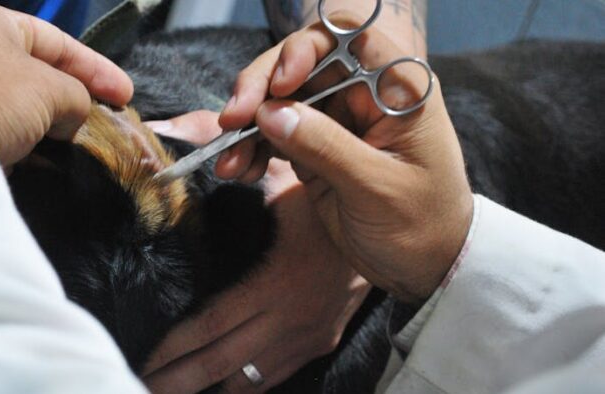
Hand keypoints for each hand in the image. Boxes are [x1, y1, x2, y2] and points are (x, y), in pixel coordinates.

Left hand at [0, 2, 132, 166]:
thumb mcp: (50, 90)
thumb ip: (75, 97)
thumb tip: (69, 118)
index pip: (57, 43)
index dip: (97, 69)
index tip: (125, 97)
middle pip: (35, 76)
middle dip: (70, 102)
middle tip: (98, 125)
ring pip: (13, 107)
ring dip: (44, 127)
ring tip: (70, 149)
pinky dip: (16, 145)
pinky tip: (34, 163)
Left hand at [144, 111, 370, 392]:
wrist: (397, 226)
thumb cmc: (332, 197)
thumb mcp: (285, 177)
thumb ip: (231, 162)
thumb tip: (165, 135)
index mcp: (277, 281)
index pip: (212, 324)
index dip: (173, 347)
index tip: (142, 358)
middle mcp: (290, 318)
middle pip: (220, 364)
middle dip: (176, 380)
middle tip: (137, 386)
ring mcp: (307, 337)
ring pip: (245, 381)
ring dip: (203, 390)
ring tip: (166, 393)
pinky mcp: (319, 343)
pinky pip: (272, 379)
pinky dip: (240, 388)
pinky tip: (215, 390)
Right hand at [216, 13, 472, 301]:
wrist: (424, 268)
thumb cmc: (420, 225)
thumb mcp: (377, 187)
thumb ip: (326, 146)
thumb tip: (271, 113)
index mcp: (397, 89)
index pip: (350, 42)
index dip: (308, 50)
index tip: (281, 84)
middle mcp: (363, 95)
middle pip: (302, 66)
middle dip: (261, 89)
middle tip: (231, 121)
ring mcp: (337, 122)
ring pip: (280, 102)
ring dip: (247, 126)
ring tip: (229, 164)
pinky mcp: (315, 149)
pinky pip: (274, 136)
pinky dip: (251, 150)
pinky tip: (238, 170)